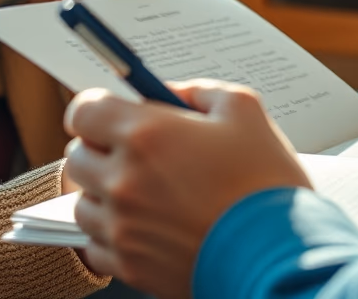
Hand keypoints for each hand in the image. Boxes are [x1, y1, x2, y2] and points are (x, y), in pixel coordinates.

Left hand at [63, 81, 310, 298]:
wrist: (281, 256)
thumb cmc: (266, 185)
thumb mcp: (245, 111)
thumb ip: (199, 91)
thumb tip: (171, 93)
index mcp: (147, 135)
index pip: (83, 110)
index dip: (96, 109)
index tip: (110, 114)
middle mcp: (125, 181)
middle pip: (77, 156)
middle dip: (101, 150)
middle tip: (135, 154)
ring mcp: (123, 227)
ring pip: (83, 202)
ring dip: (105, 194)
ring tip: (147, 195)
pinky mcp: (130, 265)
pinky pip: (95, 245)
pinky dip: (112, 235)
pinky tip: (147, 227)